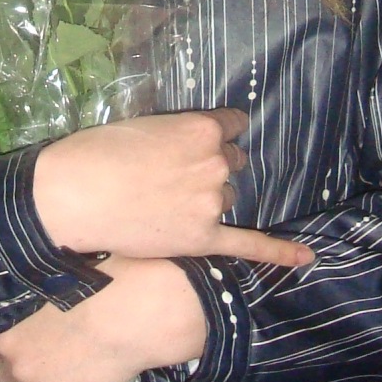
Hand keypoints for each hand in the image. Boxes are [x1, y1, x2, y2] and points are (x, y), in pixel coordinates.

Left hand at [0, 257, 206, 381]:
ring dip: (17, 375)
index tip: (11, 329)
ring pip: (1, 381)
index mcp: (9, 307)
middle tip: (28, 349)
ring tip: (41, 366)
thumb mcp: (64, 267)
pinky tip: (56, 380)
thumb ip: (39, 280)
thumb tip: (38, 277)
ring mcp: (26, 372)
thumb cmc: (107, 280)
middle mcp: (8, 343)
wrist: (137, 316)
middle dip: (4, 354)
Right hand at [33, 111, 313, 268]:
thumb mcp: (143, 126)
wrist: (74, 196)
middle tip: (176, 177)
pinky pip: (248, 244)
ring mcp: (212, 202)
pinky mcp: (202, 238)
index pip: (231, 125)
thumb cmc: (97, 153)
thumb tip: (184, 148)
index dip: (215, 135)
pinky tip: (306, 256)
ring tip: (170, 205)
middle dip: (212, 168)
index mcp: (202, 128)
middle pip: (233, 163)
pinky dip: (279, 251)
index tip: (202, 142)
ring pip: (227, 199)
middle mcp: (216, 163)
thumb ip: (176, 135)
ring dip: (209, 200)